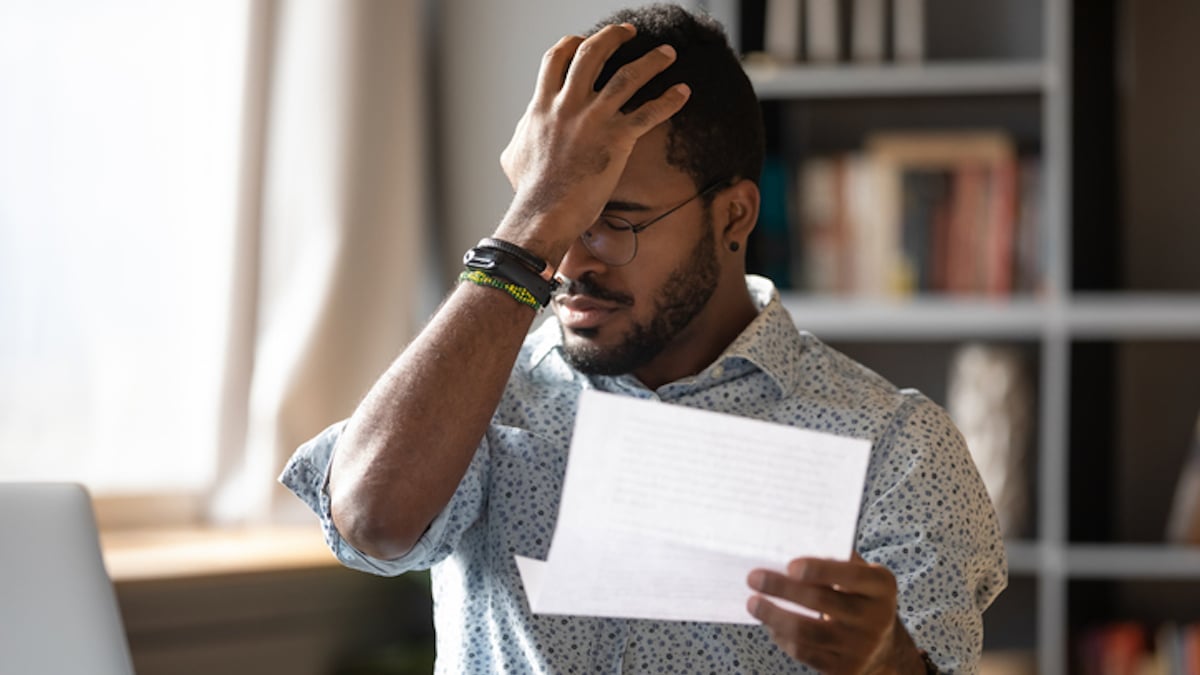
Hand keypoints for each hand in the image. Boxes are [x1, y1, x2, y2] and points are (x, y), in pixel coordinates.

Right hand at [495, 23, 690, 258]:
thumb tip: (523, 133)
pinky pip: (649, 113)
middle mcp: (568, 105)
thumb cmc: (529, 191)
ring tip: (668, 53)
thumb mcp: (513, 155)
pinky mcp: (616, 139)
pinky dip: (669, 100)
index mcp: (542, 106)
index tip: (584, 39)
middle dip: (613, 37)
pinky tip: (683, 92)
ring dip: (652, 61)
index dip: (571, 43)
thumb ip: (522, 135)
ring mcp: (594, 120)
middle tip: (629, 32)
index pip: (556, 59)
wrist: (543, 212)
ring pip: (628, 76)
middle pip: (592, 53)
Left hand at [746, 553, 923, 673]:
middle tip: (754, 577)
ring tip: (752, 603)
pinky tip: (770, 624)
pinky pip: (806, 653)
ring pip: (809, 632)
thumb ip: (835, 559)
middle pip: (823, 602)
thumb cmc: (859, 597)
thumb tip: (789, 545)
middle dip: (783, 588)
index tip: (790, 565)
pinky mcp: (844, 669)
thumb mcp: (860, 574)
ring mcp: (861, 647)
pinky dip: (783, 637)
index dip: (820, 570)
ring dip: (775, 616)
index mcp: (881, 586)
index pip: (852, 575)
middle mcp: (877, 618)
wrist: (883, 648)